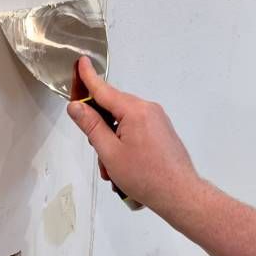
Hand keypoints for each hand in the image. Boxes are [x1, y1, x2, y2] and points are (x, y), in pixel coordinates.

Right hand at [67, 56, 199, 216]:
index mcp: (135, 110)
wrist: (180, 194)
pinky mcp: (162, 132)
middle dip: (100, 131)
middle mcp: (148, 109)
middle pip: (113, 110)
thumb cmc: (145, 176)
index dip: (88, 78)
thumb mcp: (110, 152)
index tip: (80, 62)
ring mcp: (157, 120)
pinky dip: (125, 147)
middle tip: (101, 158)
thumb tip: (76, 106)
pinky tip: (125, 169)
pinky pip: (135, 132)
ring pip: (123, 125)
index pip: (104, 90)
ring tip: (115, 172)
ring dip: (113, 145)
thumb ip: (91, 126)